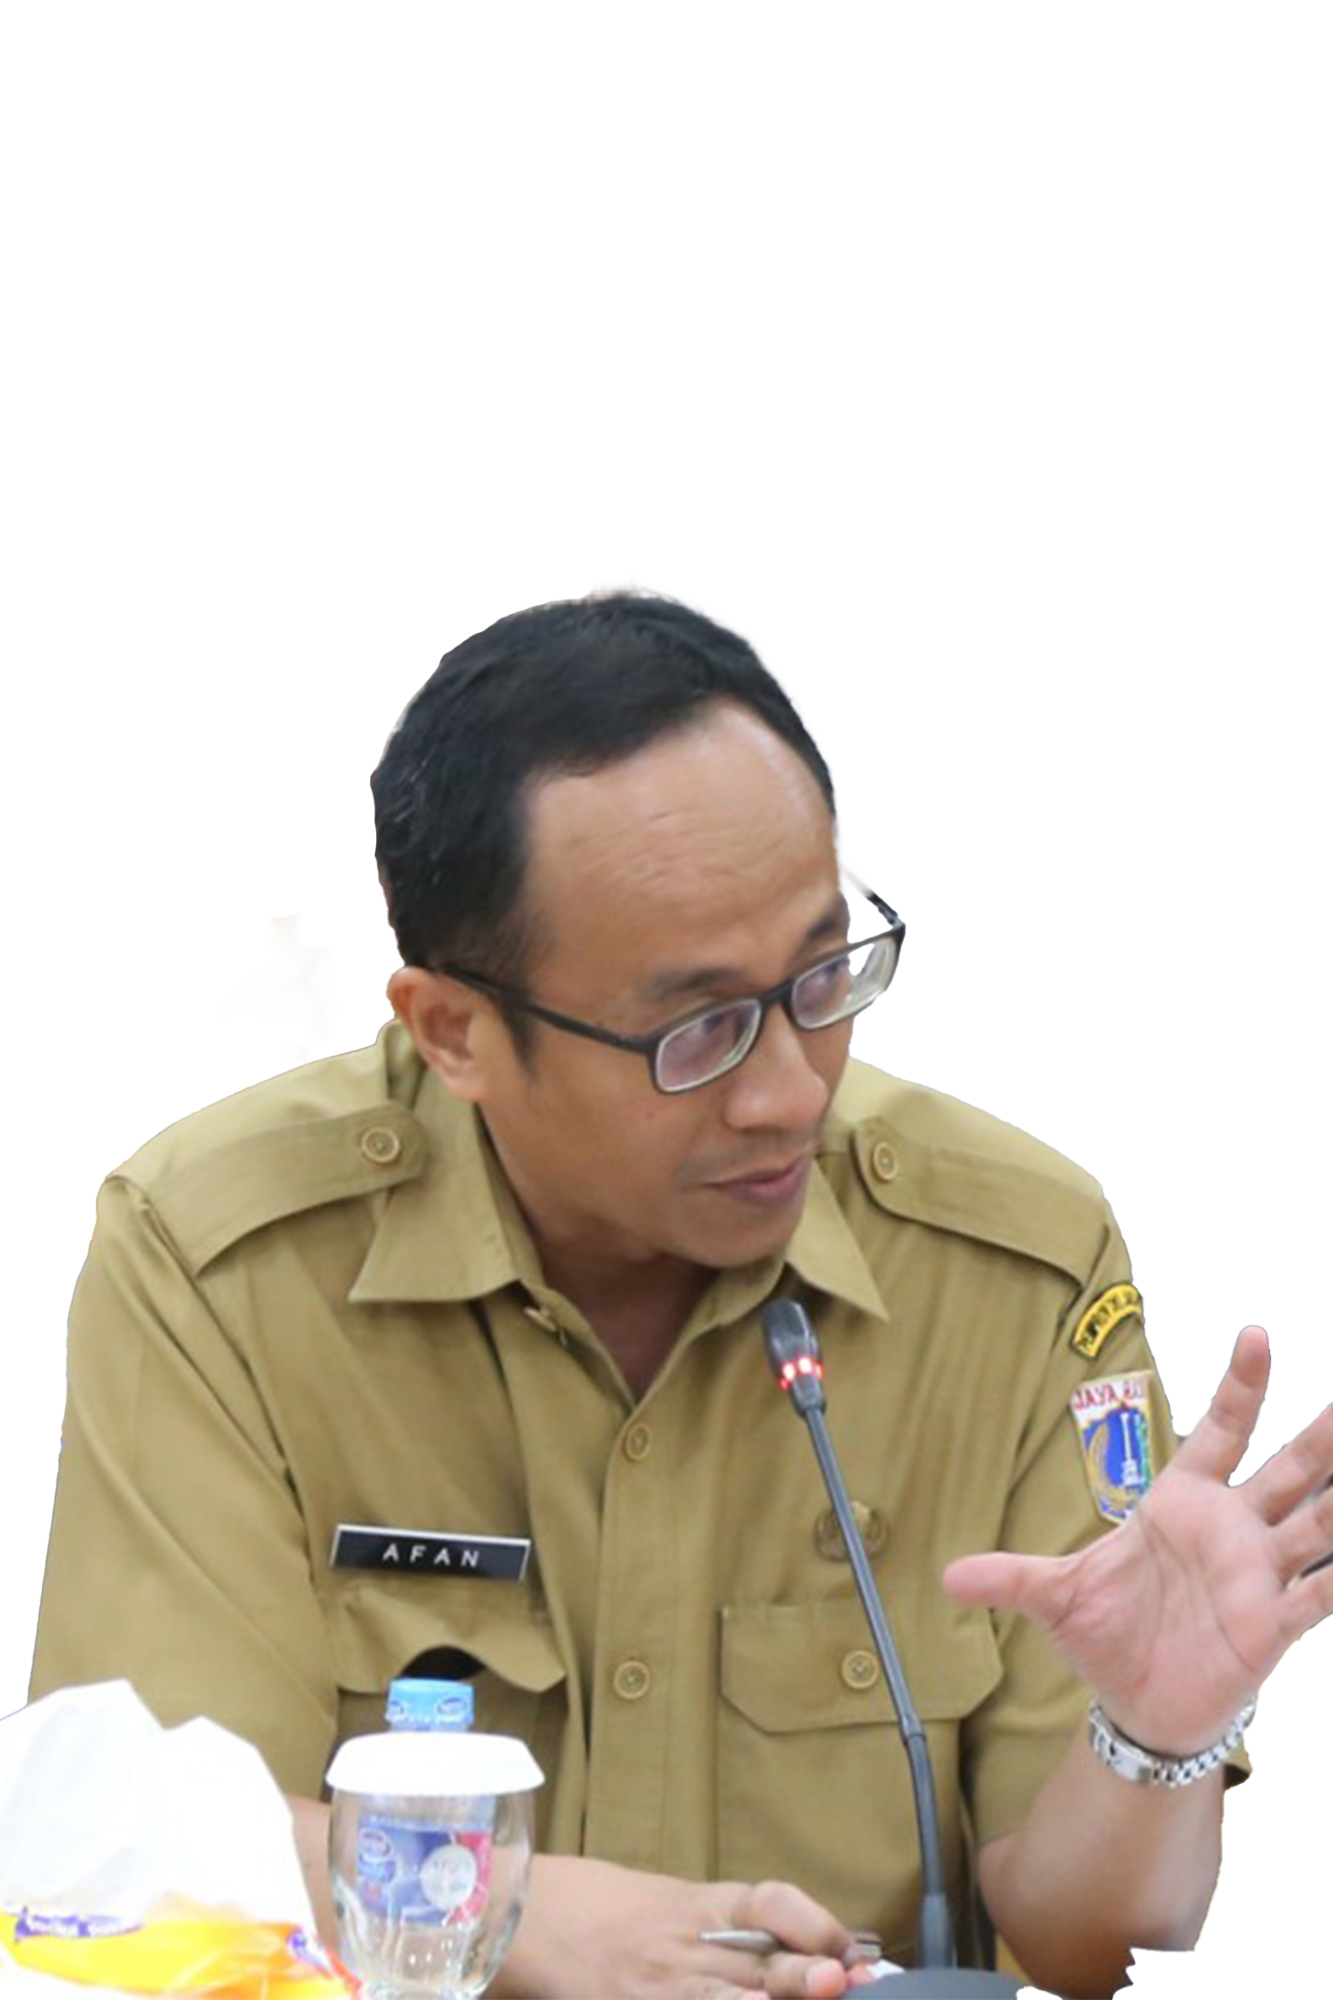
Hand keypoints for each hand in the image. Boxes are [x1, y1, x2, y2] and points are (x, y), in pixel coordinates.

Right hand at [493, 1854, 871, 1998]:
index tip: (849, 1948)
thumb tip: (805, 1954)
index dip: (812, 1923)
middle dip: (808, 1981)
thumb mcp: (673, 1902)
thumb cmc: (606, 1906)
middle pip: (760, 1964)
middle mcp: (687, 1946)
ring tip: (817, 1999)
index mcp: (702, 1906)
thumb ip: (730, 1928)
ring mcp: (661, 1988)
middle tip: (844, 1983)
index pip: (769, 1903)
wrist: (529, 1916)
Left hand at [943, 1326, 1332, 1751]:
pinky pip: (1318, 1594)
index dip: (1240, 1385)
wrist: (1137, 1705)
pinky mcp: (1272, 1624)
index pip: (1220, 1429)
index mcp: (1183, 1501)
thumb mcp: (1056, 1597)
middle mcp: (1232, 1528)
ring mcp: (1257, 1574)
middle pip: (1288, 1467)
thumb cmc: (1107, 1635)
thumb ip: (1011, 1576)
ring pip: (1317, 1521)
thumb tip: (946, 1575)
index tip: (1256, 1334)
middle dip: (1320, 1433)